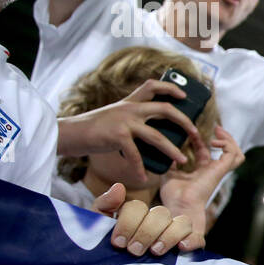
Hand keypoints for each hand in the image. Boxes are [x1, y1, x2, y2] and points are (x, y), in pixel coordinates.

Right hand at [57, 79, 206, 182]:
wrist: (69, 133)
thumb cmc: (92, 128)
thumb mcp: (115, 115)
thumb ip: (132, 117)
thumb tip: (153, 128)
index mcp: (130, 102)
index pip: (153, 86)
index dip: (171, 88)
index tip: (184, 95)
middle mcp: (130, 109)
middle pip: (166, 110)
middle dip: (184, 121)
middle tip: (195, 133)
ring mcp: (125, 122)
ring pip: (157, 136)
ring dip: (172, 150)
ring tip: (183, 160)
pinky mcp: (118, 136)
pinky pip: (136, 155)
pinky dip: (141, 168)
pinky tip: (145, 178)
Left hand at [93, 185, 194, 255]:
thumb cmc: (113, 251)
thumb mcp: (101, 228)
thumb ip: (104, 205)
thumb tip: (119, 187)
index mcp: (137, 214)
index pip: (137, 207)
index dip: (128, 223)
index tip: (118, 242)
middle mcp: (158, 220)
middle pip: (160, 214)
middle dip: (146, 232)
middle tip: (134, 250)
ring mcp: (176, 232)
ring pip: (182, 223)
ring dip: (168, 236)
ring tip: (156, 251)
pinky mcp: (189, 245)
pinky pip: (197, 238)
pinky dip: (190, 241)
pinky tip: (181, 248)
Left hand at [159, 125, 243, 249]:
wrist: (180, 204)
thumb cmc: (174, 195)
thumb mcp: (168, 173)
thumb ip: (170, 162)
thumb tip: (165, 151)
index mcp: (200, 171)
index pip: (205, 152)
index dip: (200, 139)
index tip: (192, 130)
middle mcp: (212, 170)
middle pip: (227, 152)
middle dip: (223, 138)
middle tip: (215, 128)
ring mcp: (218, 170)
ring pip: (236, 154)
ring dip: (229, 140)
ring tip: (218, 132)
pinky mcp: (221, 170)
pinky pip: (232, 154)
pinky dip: (227, 144)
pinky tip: (214, 141)